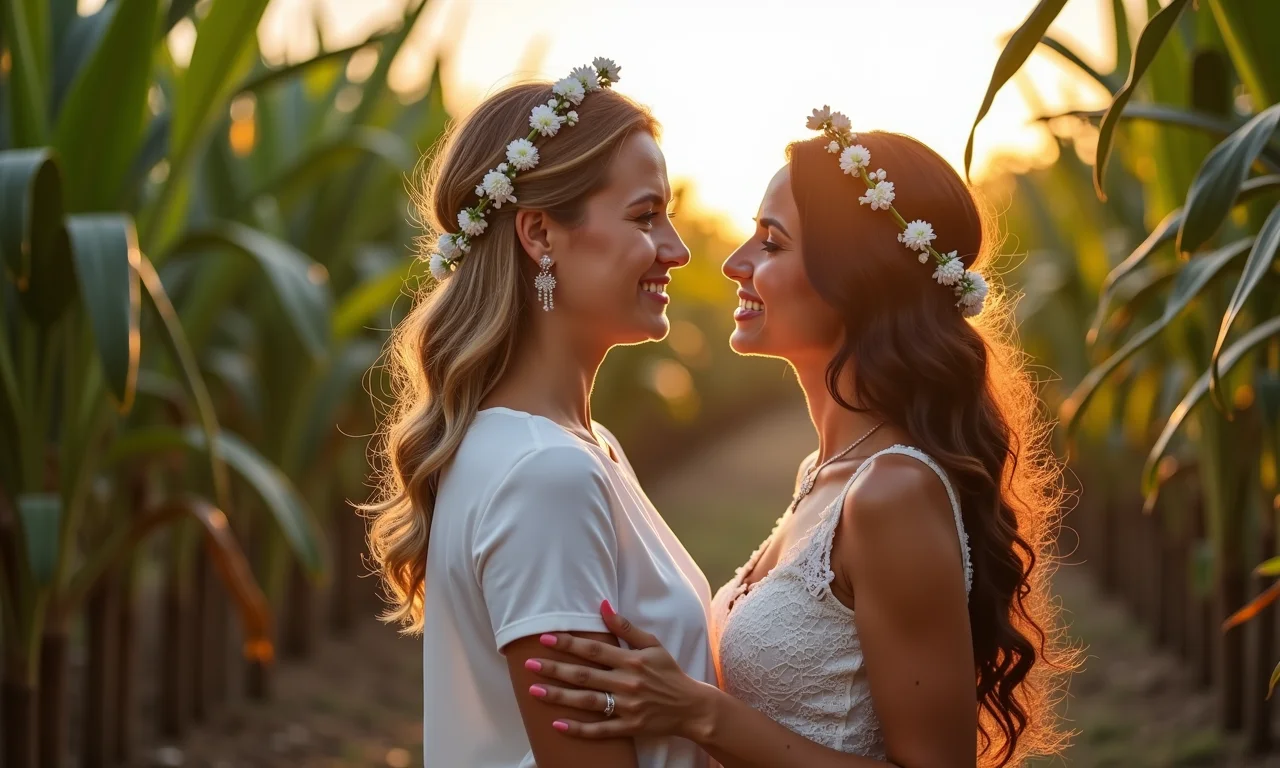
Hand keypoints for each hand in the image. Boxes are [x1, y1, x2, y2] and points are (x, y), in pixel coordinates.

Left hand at [525, 600, 714, 739]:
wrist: (691, 706)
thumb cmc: (669, 672)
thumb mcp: (652, 644)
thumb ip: (625, 627)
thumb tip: (603, 604)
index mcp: (631, 660)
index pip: (594, 649)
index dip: (569, 644)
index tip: (546, 638)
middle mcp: (627, 683)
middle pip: (584, 675)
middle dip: (555, 669)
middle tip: (529, 664)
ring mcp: (627, 707)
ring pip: (587, 701)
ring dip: (559, 696)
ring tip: (534, 691)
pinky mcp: (629, 727)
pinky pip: (600, 730)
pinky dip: (578, 729)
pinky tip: (557, 724)